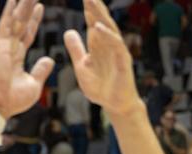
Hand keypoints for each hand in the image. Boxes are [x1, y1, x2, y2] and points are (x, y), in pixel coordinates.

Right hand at [0, 0, 53, 119]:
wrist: (0, 107)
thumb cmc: (14, 101)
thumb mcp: (34, 85)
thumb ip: (41, 70)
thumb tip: (49, 59)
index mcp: (16, 58)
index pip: (27, 34)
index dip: (34, 21)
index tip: (40, 8)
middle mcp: (9, 49)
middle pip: (21, 23)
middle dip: (27, 8)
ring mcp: (4, 47)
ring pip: (14, 20)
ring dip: (21, 5)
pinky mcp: (0, 47)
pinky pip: (6, 25)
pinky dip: (9, 12)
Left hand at [63, 0, 137, 116]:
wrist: (114, 105)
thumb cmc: (100, 87)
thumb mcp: (82, 66)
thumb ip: (76, 49)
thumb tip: (68, 32)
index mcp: (98, 44)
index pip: (92, 22)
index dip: (87, 8)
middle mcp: (109, 44)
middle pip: (100, 20)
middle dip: (93, 6)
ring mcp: (117, 51)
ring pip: (108, 28)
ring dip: (100, 15)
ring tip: (91, 1)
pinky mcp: (123, 60)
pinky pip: (115, 45)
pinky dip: (106, 35)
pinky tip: (97, 26)